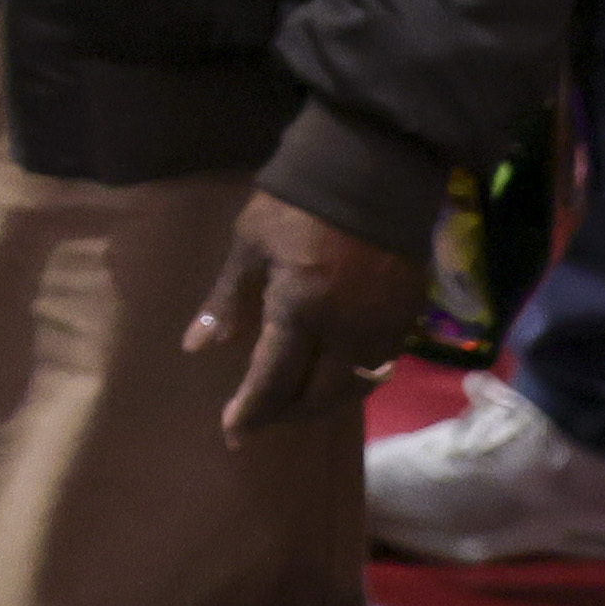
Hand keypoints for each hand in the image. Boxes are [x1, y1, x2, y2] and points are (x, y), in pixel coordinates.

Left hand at [182, 188, 427, 441]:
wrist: (371, 171)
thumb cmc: (295, 204)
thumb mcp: (249, 244)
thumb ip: (227, 300)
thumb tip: (196, 348)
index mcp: (300, 311)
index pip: (273, 380)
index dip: (251, 411)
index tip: (231, 434)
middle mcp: (346, 332)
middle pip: (316, 397)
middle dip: (284, 415)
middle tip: (258, 421)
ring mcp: (383, 330)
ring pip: (352, 391)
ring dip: (319, 406)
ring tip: (290, 407)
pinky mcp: (408, 321)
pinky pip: (378, 370)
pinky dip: (350, 385)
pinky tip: (332, 381)